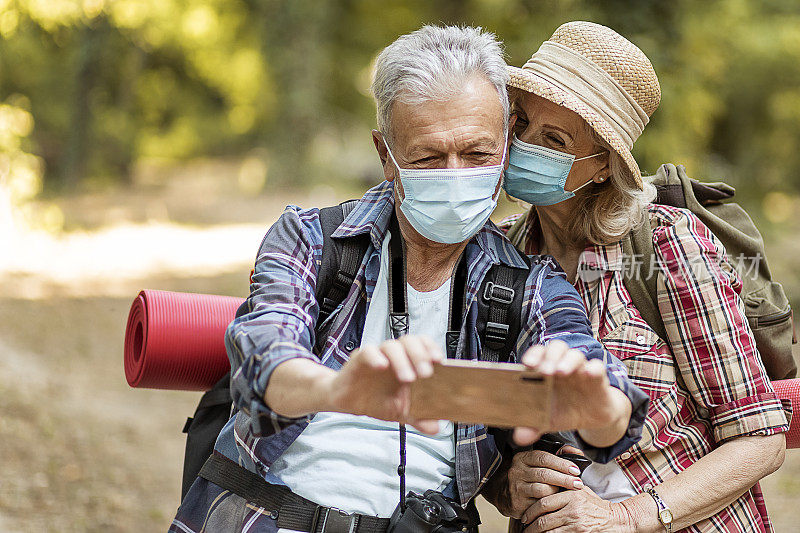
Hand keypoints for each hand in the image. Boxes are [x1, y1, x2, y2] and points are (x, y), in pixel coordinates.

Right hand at [326, 335, 442, 432]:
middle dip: (420, 355)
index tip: (439, 361)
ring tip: (408, 378)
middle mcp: (394, 356)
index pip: (423, 345)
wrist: (350, 402)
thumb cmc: (376, 400)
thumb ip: (418, 418)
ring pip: (391, 346)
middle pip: (409, 341)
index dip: (431, 349)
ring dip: (402, 360)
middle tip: (426, 373)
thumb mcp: (401, 413)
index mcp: (408, 363)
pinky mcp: (360, 359)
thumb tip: (436, 428)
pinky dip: (376, 357)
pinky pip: (368, 351)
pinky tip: (382, 366)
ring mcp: (378, 356)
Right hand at [503, 447, 584, 518]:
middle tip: (578, 484)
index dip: (562, 464)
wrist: (505, 494)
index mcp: (522, 458)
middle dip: (564, 479)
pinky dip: (549, 503)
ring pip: (542, 489)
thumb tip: (574, 451)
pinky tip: (556, 503)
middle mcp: (517, 471)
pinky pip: (538, 504)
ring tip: (566, 493)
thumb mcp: (536, 463)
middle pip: (544, 474)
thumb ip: (556, 456)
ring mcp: (516, 488)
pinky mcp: (517, 503)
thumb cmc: (527, 477)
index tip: (575, 470)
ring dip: (557, 491)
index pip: (544, 458)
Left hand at [513, 340, 621, 445]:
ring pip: (575, 355)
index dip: (533, 355)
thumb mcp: (547, 421)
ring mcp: (580, 370)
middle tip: (544, 371)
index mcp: (546, 372)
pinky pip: (597, 367)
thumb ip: (532, 427)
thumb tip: (519, 437)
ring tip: (561, 372)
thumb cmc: (565, 411)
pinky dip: (593, 368)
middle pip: (556, 349)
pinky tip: (588, 374)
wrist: (591, 418)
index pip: (538, 354)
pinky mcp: (597, 378)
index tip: (527, 364)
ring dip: (567, 361)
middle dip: (549, 357)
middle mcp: (562, 366)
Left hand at [522, 486, 634, 532]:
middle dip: (530, 525)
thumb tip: (544, 483)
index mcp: (571, 495)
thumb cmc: (596, 506)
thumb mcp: (582, 491)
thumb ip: (565, 487)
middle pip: (543, 519)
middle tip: (524, 527)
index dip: (531, 511)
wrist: (616, 520)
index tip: (525, 516)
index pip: (544, 502)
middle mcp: (573, 509)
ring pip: (548, 531)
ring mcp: (576, 524)